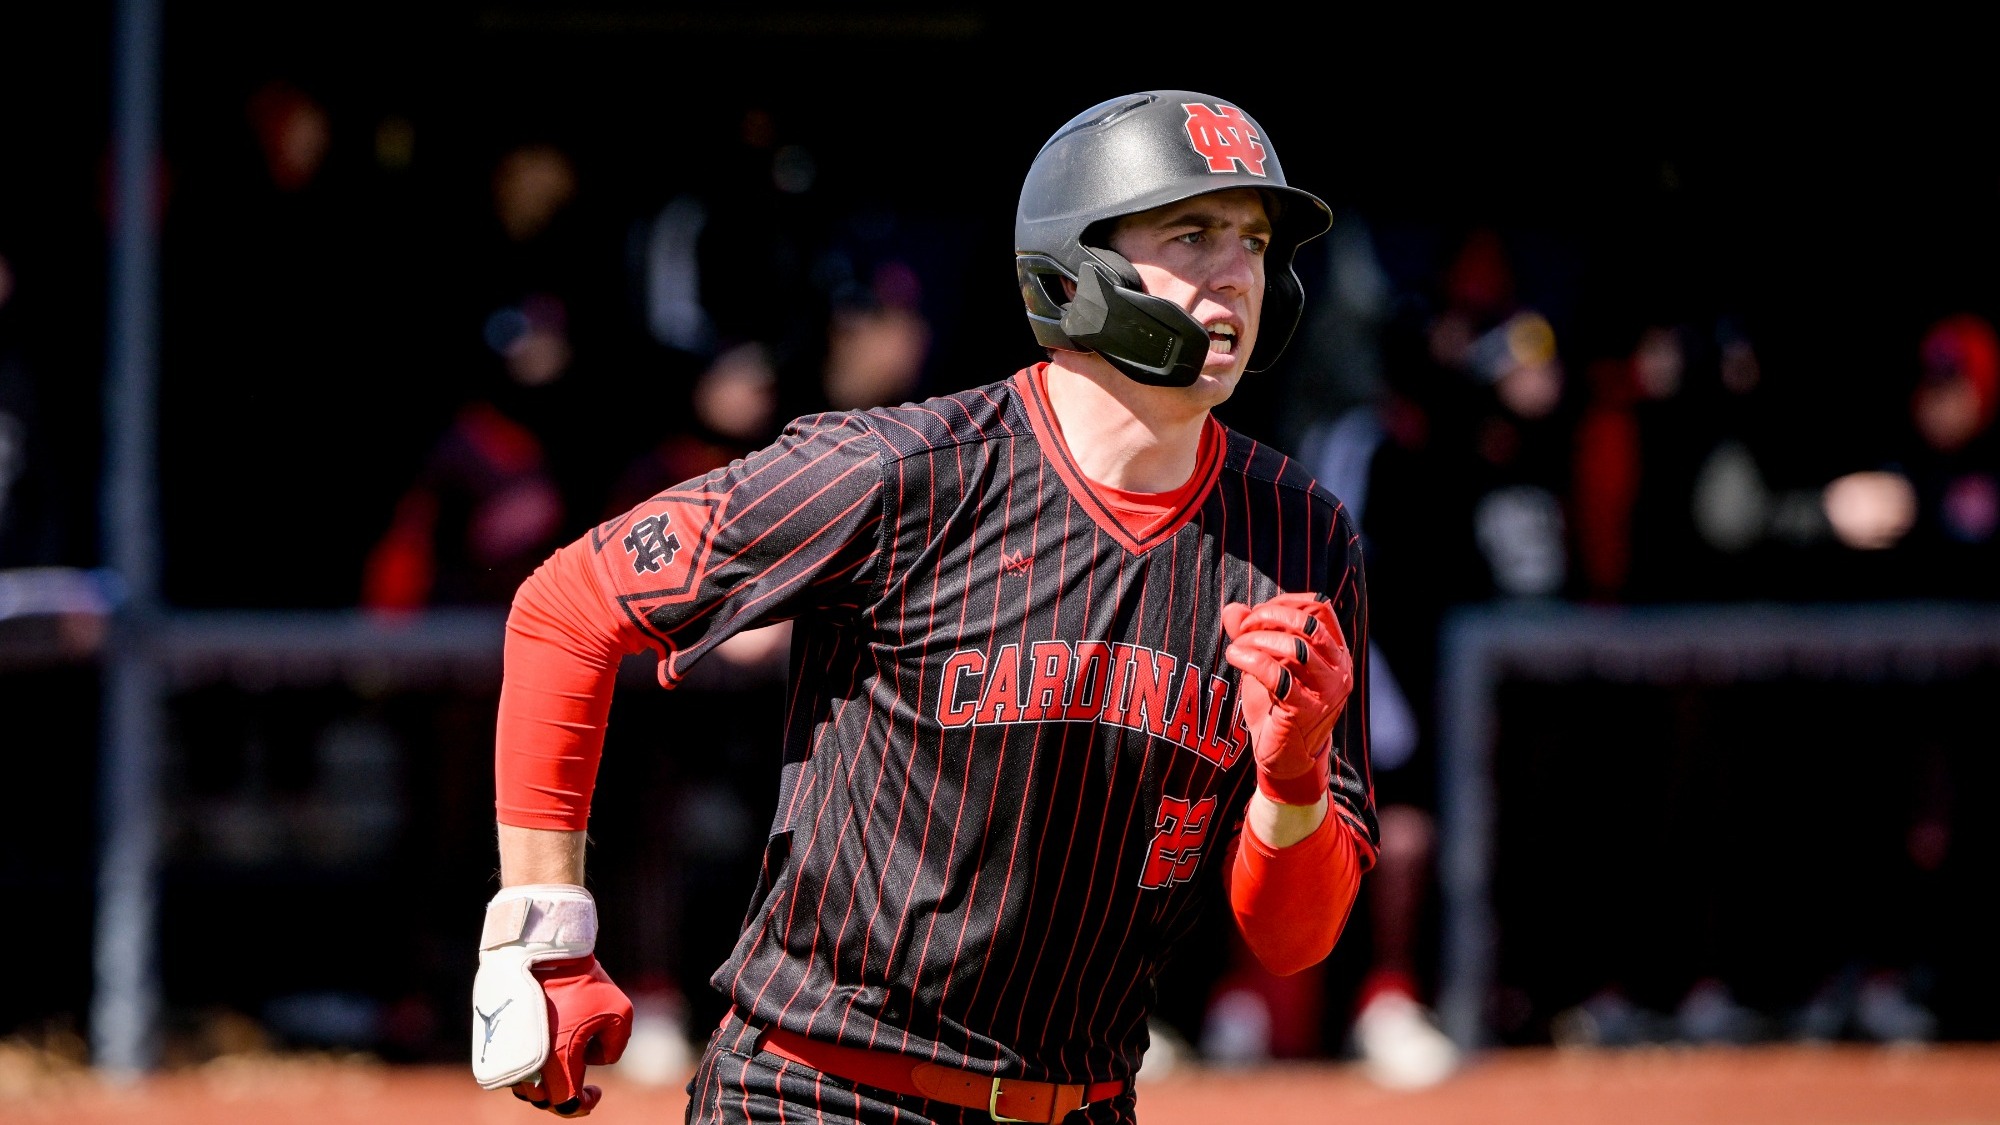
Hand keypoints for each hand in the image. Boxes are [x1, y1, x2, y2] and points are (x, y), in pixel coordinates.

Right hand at [473, 885, 633, 1116]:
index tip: (595, 1092)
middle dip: (563, 1096)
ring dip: (543, 1084)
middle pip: (543, 1101)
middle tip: (579, 1082)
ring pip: (524, 1087)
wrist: (541, 950)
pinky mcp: (498, 1039)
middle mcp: (530, 1065)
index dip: (584, 1105)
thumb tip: (594, 1057)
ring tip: (562, 1064)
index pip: (567, 1105)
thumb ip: (614, 1046)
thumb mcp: (619, 1011)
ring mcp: (510, 1053)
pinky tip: (545, 1051)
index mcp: (559, 1064)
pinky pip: (511, 1067)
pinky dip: (528, 1069)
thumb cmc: (582, 980)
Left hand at [1221, 591, 1352, 804]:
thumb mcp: (1267, 663)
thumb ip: (1252, 634)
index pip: (1319, 607)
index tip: (1256, 614)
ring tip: (1236, 648)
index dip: (1284, 602)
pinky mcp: (1306, 711)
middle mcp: (1339, 670)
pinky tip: (1234, 658)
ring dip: (1257, 640)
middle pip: (1307, 623)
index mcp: (1336, 652)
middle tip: (1243, 630)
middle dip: (1269, 618)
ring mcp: (1326, 692)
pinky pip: (1278, 675)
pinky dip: (1251, 660)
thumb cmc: (1278, 706)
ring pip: (1295, 648)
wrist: (1285, 759)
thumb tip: (1232, 608)